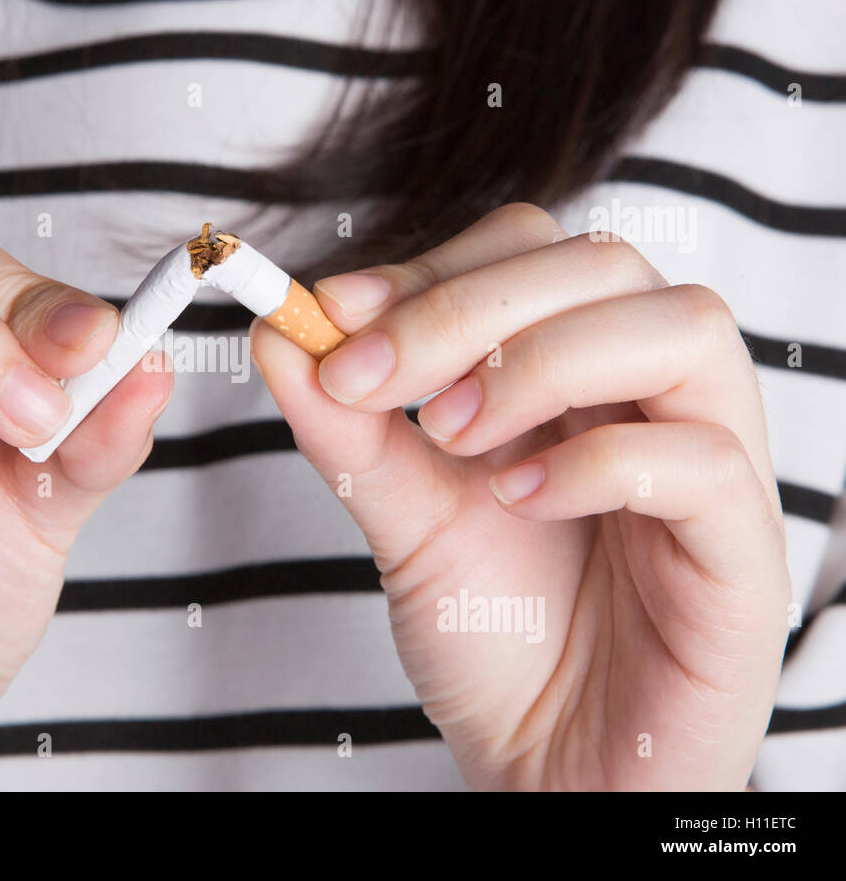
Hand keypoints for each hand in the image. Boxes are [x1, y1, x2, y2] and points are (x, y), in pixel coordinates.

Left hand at [250, 204, 789, 789]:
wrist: (550, 770)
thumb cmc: (500, 642)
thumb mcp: (405, 520)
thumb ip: (351, 430)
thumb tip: (279, 335)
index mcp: (578, 376)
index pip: (534, 251)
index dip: (433, 267)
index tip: (331, 313)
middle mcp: (652, 400)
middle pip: (603, 266)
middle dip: (470, 306)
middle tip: (376, 376)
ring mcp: (710, 468)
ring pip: (682, 328)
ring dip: (542, 362)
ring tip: (453, 434)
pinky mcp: (742, 553)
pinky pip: (703, 461)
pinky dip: (592, 463)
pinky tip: (517, 502)